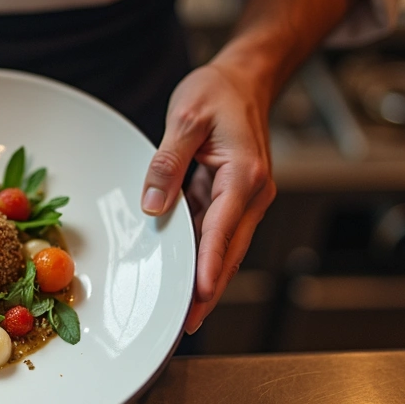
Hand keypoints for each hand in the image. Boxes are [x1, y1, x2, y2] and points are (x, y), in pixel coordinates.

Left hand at [140, 63, 276, 334]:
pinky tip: (184, 277)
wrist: (244, 79)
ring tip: (184, 314)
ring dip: (207, 278)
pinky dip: (202, 256)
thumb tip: (153, 206)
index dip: (211, 265)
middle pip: (229, 250)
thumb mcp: (186, 118)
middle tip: (187, 324)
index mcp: (244, 174)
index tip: (201, 296)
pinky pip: (216, 233)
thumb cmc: (218, 93)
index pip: (224, 228)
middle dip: (210, 289)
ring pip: (224, 247)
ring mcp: (244, 199)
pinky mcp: (232, 199)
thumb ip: (167, 163)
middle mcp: (251, 193)